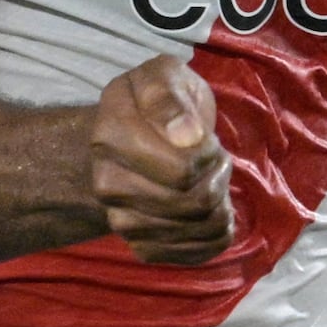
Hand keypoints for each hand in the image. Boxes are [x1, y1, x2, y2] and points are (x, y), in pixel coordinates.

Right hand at [91, 56, 230, 261]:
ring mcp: (120, 220)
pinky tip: (208, 208)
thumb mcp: (165, 75)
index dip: (208, 153)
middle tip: (213, 157)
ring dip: (221, 200)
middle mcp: (105, 184)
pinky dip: (218, 229)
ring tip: (209, 177)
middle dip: (217, 176)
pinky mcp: (142, 248)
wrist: (136, 139)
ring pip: (200, 226)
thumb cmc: (160, 103)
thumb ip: (170, 97)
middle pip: (193, 201)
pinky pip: (200, 251)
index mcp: (108, 135)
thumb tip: (186, 135)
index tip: (205, 138)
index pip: (182, 169)